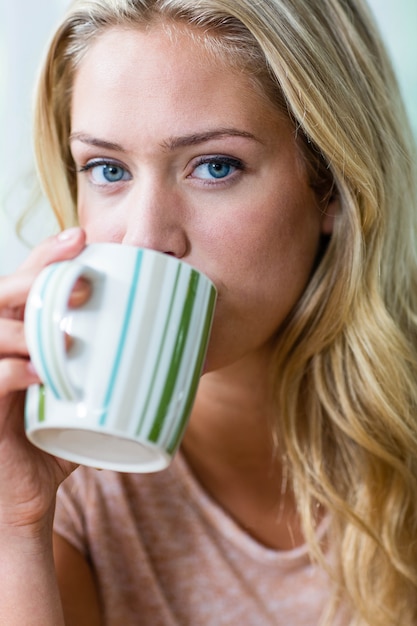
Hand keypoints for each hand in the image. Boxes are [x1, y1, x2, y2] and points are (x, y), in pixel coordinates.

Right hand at [0, 227, 86, 532]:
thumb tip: (177, 361)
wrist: (27, 499)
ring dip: (28, 326)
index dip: (47, 257)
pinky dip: (14, 373)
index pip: (26, 285)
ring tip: (70, 336)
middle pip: (2, 294)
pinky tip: (43, 376)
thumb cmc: (58, 445)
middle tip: (85, 281)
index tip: (83, 239)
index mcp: (23, 338)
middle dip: (38, 276)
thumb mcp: (90, 405)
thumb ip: (115, 379)